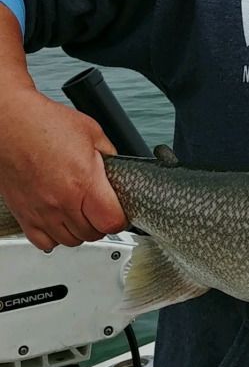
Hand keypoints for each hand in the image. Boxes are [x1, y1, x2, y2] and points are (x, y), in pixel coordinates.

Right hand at [0, 88, 126, 250]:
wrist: (10, 124)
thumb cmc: (44, 123)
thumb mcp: (91, 132)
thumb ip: (108, 155)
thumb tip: (117, 168)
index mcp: (84, 182)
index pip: (111, 221)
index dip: (120, 218)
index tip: (120, 211)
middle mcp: (62, 202)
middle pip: (92, 234)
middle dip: (101, 223)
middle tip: (99, 208)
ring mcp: (41, 211)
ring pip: (70, 241)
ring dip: (79, 230)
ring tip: (80, 213)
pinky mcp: (24, 215)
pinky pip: (43, 242)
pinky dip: (54, 236)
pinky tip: (58, 221)